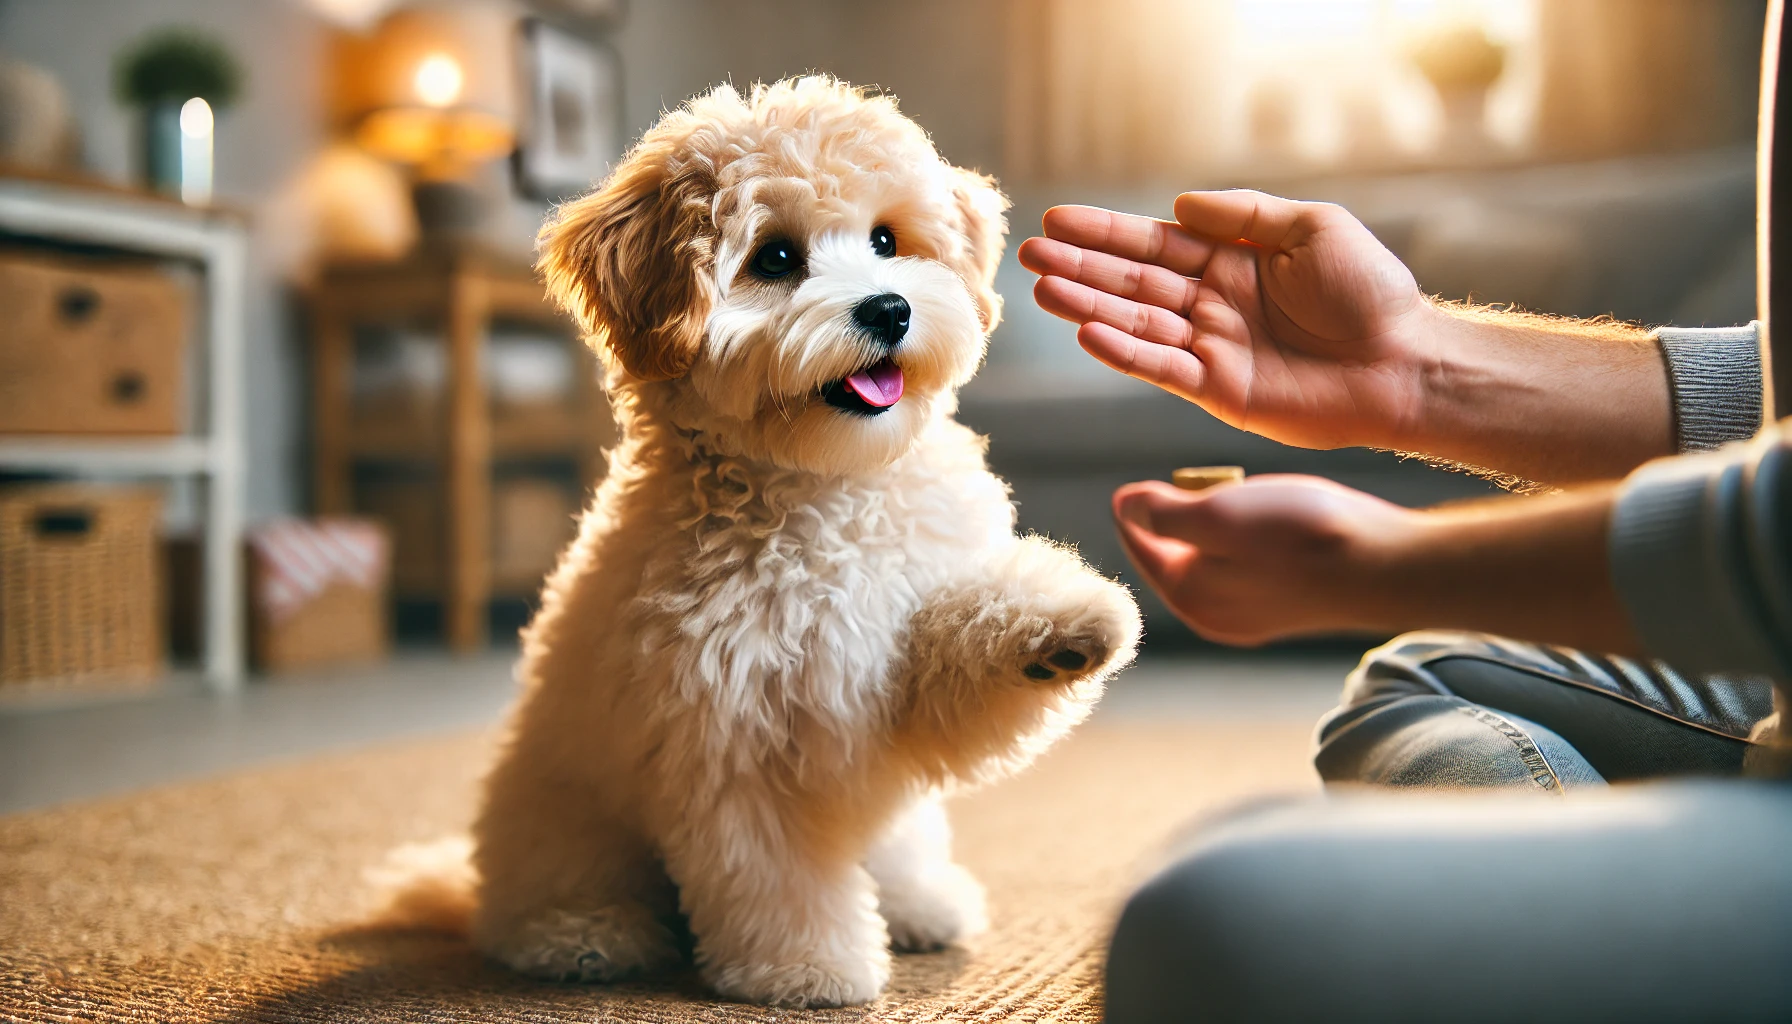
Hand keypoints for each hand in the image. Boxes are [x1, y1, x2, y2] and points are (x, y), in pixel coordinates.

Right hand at [1020, 191, 1436, 450]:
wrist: (1406, 364)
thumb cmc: (1371, 292)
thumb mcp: (1312, 228)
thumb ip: (1244, 215)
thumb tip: (1180, 205)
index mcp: (1232, 262)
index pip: (1154, 244)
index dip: (1105, 234)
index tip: (1057, 221)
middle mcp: (1212, 304)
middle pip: (1132, 283)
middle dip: (1081, 268)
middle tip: (1030, 255)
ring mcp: (1211, 349)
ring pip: (1136, 324)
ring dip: (1087, 308)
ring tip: (1043, 291)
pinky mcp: (1218, 391)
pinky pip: (1160, 368)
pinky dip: (1124, 352)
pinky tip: (1086, 333)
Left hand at [1112, 476, 1640, 652]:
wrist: (1388, 564)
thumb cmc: (1304, 535)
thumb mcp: (1218, 513)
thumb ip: (1163, 513)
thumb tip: (1123, 505)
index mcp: (1188, 598)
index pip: (1140, 545)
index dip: (1136, 507)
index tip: (1142, 482)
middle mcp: (1215, 617)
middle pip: (1175, 553)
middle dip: (1181, 515)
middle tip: (1198, 485)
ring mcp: (1253, 616)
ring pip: (1214, 557)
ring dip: (1218, 523)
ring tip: (1239, 497)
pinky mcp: (1288, 606)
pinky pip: (1249, 565)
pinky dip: (1250, 537)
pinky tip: (1275, 517)